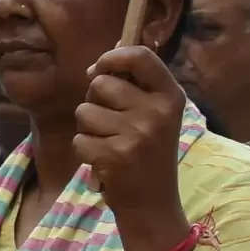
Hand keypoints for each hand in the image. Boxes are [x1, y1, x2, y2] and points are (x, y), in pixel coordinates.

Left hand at [76, 44, 189, 250]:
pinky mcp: (116, 155)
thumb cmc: (147, 155)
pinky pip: (79, 139)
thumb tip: (113, 47)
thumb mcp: (155, 115)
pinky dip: (84, 151)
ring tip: (109, 144)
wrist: (153, 204)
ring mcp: (138, 133)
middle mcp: (158, 111)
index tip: (98, 68)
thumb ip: (136, 84)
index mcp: (170, 96)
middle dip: (94, 102)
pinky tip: (104, 162)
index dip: (112, 57)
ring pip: (84, 112)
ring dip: (87, 129)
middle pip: (100, 84)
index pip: (140, 56)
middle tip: (110, 125)